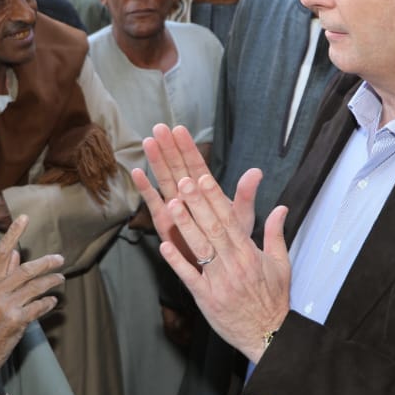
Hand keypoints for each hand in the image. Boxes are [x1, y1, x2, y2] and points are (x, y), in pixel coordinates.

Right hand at [0, 215, 64, 380]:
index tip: (24, 217)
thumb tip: (13, 252)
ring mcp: (4, 306)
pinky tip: (52, 302)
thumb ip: (1, 274)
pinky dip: (48, 302)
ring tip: (60, 279)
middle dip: (46, 263)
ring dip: (51, 282)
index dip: (13, 234)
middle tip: (60, 259)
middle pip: (25, 269)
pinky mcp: (16, 321)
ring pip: (35, 286)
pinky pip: (39, 306)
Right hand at [131, 124, 259, 262]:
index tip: (179, 129)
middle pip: (177, 167)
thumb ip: (245, 195)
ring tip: (148, 142)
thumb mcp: (241, 218)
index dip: (188, 147)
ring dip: (156, 162)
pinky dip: (145, 189)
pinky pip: (153, 204)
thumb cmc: (231, 241)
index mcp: (206, 191)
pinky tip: (137, 173)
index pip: (196, 164)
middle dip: (168, 148)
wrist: (220, 267)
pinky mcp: (164, 222)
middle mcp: (188, 195)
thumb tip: (257, 172)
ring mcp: (174, 207)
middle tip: (159, 127)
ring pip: (164, 180)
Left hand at [143, 129, 289, 362]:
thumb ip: (276, 233)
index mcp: (249, 253)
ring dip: (185, 226)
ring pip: (201, 249)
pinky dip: (177, 263)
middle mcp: (234, 264)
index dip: (215, 198)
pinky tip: (163, 247)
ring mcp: (220, 281)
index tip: (203, 178)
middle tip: (183, 181)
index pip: (230, 219)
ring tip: (171, 205)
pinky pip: (191, 278)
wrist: (269, 334)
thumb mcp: (281, 264)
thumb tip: (281, 208)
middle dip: (197, 204)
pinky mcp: (208, 299)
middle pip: (213, 228)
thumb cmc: (273, 298)